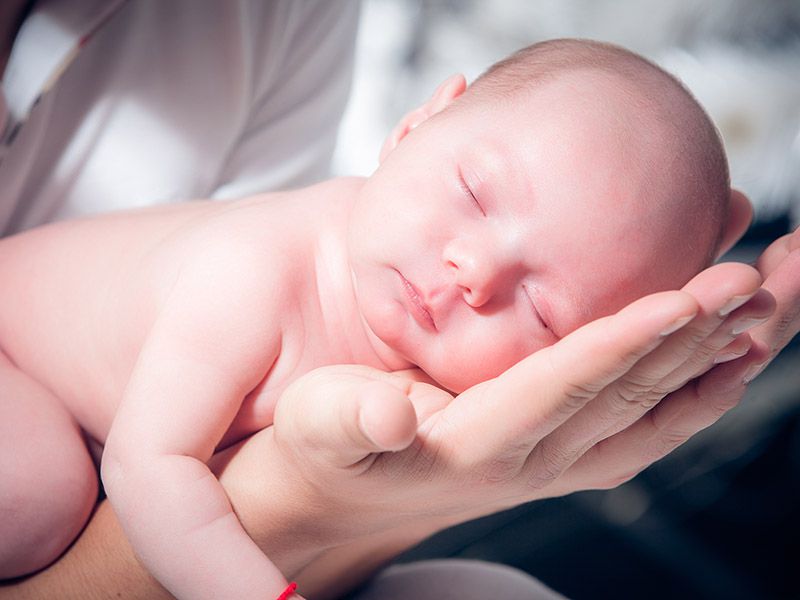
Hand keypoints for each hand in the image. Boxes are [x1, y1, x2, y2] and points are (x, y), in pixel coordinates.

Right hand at [266, 261, 773, 538]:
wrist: (340, 484)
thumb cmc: (325, 441)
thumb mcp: (321, 426)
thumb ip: (355, 420)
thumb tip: (395, 412)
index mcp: (477, 445)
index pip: (563, 389)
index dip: (623, 345)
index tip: (687, 298)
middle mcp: (531, 460)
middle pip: (632, 396)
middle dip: (701, 335)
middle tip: (766, 274)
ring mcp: (555, 459)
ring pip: (655, 411)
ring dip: (716, 358)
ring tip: (773, 299)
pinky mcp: (560, 450)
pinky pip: (645, 425)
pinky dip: (694, 390)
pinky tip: (729, 357)